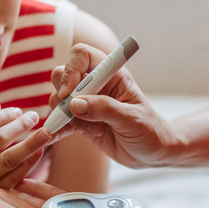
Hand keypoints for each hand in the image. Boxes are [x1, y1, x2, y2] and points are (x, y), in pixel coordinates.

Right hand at [48, 44, 176, 168]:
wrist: (151, 152)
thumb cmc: (149, 130)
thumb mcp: (131, 119)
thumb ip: (104, 109)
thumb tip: (74, 104)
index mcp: (111, 74)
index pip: (82, 55)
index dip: (71, 70)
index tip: (69, 92)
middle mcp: (95, 84)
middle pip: (62, 75)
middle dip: (64, 97)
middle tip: (79, 115)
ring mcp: (85, 102)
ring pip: (58, 100)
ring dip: (69, 118)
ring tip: (96, 130)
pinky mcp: (79, 121)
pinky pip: (59, 120)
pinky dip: (56, 128)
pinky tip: (56, 136)